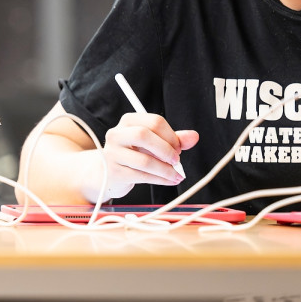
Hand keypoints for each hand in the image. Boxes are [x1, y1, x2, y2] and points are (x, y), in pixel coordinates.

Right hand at [82, 112, 198, 201]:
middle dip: (166, 150)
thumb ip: (174, 138)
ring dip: (166, 170)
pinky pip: (142, 176)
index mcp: (128, 121)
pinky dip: (160, 180)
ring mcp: (112, 154)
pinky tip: (168, 180)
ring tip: (176, 175)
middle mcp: (116, 134)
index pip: (154, 121)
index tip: (179, 147)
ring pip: (145, 160)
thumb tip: (194, 137)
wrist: (106, 173)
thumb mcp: (153, 143)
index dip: (171, 135)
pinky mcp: (114, 172)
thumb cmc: (133, 154)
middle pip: (144, 135)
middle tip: (176, 160)